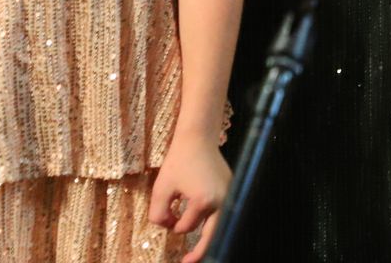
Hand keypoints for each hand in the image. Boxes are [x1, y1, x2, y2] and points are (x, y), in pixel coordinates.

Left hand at [149, 135, 230, 262]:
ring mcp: (229, 195)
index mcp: (202, 201)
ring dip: (207, 236)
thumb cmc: (178, 162)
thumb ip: (159, 214)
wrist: (198, 139)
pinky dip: (213, 222)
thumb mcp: (161, 189)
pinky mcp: (231, 189)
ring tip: (198, 251)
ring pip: (219, 225)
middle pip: (212, 236)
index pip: (186, 227)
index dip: (173, 225)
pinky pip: (223, 213)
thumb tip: (168, 227)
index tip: (168, 217)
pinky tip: (205, 228)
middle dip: (200, 252)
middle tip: (188, 262)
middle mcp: (221, 201)